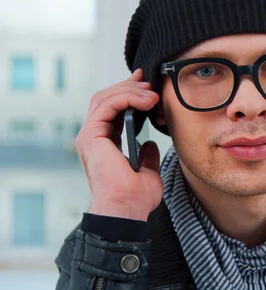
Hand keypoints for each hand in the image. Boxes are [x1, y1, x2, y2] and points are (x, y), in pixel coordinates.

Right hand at [76, 69, 162, 221]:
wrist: (127, 209)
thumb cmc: (135, 198)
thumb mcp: (147, 172)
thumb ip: (146, 156)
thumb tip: (150, 144)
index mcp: (104, 144)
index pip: (111, 109)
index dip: (128, 93)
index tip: (146, 85)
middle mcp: (93, 137)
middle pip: (105, 98)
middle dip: (128, 86)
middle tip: (148, 80)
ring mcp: (89, 135)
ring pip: (105, 98)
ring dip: (131, 91)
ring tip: (152, 94)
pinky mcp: (91, 135)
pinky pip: (107, 105)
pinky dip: (127, 98)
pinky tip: (145, 100)